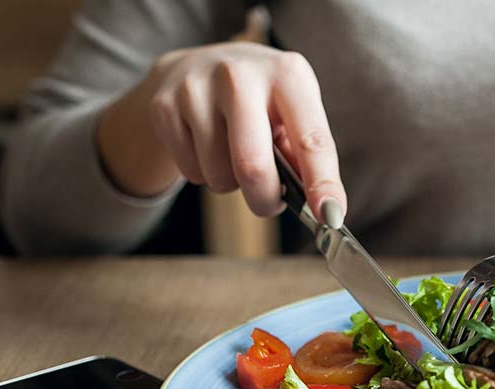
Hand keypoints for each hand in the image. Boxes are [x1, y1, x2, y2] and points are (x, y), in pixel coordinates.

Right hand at [100, 42, 343, 217]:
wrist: (199, 65)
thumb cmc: (261, 99)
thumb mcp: (293, 111)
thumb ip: (307, 155)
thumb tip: (323, 207)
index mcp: (287, 74)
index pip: (311, 139)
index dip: (323, 183)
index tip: (331, 217)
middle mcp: (240, 75)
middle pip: (253, 166)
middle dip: (265, 200)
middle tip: (268, 202)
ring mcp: (196, 88)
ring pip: (219, 176)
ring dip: (232, 184)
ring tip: (233, 156)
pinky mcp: (164, 106)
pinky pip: (190, 172)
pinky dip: (203, 174)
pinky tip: (207, 147)